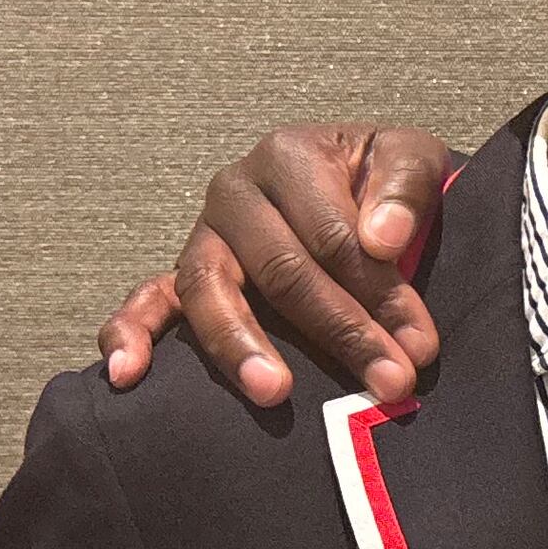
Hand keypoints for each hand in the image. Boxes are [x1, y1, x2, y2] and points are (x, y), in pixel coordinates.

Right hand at [95, 123, 457, 407]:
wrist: (364, 196)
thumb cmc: (386, 185)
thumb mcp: (413, 161)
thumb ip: (406, 189)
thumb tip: (381, 240)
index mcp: (287, 156)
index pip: (333, 236)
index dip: (380, 295)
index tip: (419, 348)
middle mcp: (234, 192)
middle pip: (280, 269)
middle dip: (338, 332)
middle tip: (386, 382)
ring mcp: (202, 237)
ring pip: (207, 290)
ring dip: (240, 346)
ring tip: (274, 392)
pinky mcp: (180, 277)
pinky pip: (145, 302)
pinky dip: (129, 335)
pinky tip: (128, 376)